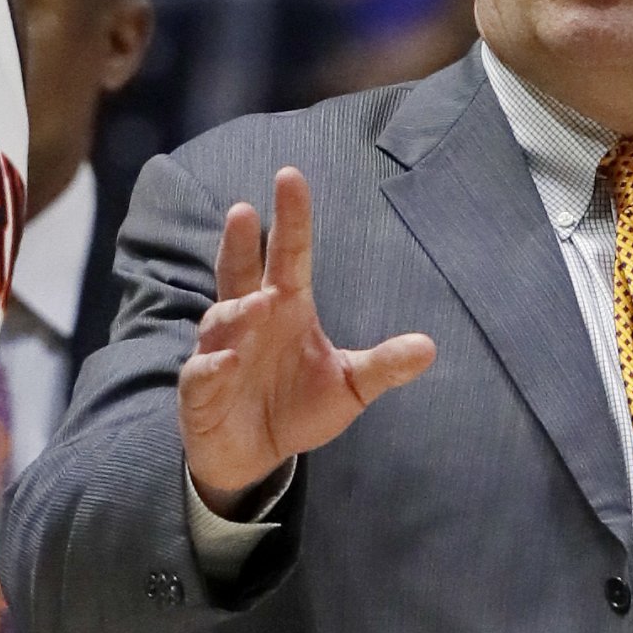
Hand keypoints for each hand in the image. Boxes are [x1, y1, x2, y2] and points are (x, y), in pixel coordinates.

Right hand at [178, 167, 433, 511]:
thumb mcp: (350, 386)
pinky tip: (226, 362)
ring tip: (259, 303)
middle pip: (241, 272)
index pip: (289, 254)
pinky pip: (202, 373)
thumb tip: (430, 347)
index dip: (291, 218)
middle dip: (241, 242)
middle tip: (244, 209)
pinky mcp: (202, 392)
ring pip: (221, 320)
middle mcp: (249, 321)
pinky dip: (211, 366)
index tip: (291, 176)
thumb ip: (384, 365)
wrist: (257, 457)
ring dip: (237, 311)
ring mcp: (220, 352)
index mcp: (285, 308)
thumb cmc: (299, 408)